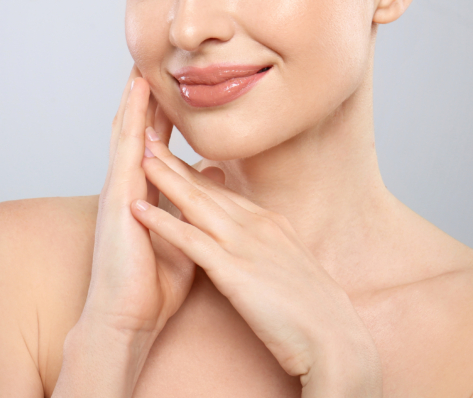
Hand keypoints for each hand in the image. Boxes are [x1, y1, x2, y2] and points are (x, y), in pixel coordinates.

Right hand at [78, 69, 195, 341]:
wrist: (125, 319)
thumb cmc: (149, 288)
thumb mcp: (183, 237)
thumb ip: (195, 206)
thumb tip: (216, 175)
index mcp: (141, 199)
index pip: (151, 149)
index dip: (158, 118)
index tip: (167, 89)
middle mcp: (126, 189)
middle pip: (134, 134)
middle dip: (141, 100)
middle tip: (146, 62)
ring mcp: (118, 191)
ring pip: (126, 132)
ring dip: (133, 98)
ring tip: (140, 64)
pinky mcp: (118, 196)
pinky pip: (125, 147)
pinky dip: (131, 117)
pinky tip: (136, 93)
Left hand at [131, 131, 382, 396]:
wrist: (334, 338)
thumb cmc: (314, 312)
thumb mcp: (289, 264)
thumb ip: (267, 246)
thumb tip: (250, 241)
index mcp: (269, 223)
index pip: (223, 190)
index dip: (193, 170)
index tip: (170, 152)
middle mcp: (257, 225)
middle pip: (206, 186)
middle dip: (173, 160)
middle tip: (147, 133)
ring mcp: (245, 245)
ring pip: (196, 203)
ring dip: (164, 178)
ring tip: (138, 156)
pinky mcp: (234, 271)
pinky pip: (191, 241)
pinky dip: (162, 222)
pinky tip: (139, 210)